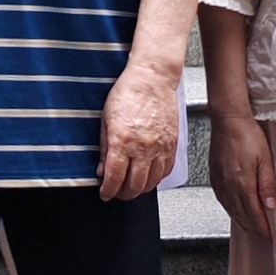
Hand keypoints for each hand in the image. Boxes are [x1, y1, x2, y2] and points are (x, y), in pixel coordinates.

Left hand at [99, 58, 183, 200]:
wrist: (152, 79)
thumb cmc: (128, 93)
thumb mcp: (106, 120)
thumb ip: (104, 148)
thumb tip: (102, 169)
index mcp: (122, 141)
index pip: (115, 178)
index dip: (108, 191)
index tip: (105, 193)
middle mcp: (143, 148)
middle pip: (135, 186)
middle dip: (123, 194)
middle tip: (117, 193)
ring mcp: (160, 148)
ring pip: (152, 183)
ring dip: (140, 190)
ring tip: (131, 188)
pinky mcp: (172, 145)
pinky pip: (166, 171)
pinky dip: (156, 179)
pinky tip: (148, 177)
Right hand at [206, 111, 275, 235]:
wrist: (227, 120)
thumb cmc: (248, 134)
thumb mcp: (265, 159)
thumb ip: (267, 183)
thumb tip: (270, 205)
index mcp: (242, 183)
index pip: (253, 213)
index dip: (261, 227)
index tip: (269, 237)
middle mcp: (228, 185)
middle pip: (240, 215)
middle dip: (252, 229)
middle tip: (261, 238)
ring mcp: (219, 181)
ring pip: (230, 209)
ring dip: (241, 222)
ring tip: (250, 229)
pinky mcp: (214, 176)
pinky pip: (222, 200)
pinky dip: (230, 210)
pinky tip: (234, 211)